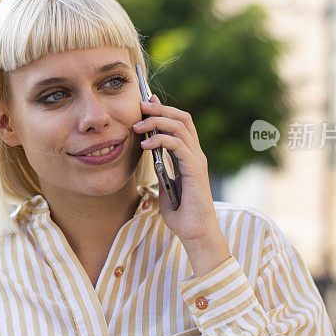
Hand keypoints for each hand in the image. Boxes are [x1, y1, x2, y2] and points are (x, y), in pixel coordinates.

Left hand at [133, 95, 230, 274]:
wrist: (195, 232)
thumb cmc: (181, 213)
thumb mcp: (166, 186)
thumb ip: (161, 170)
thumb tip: (150, 158)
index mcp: (190, 156)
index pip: (180, 124)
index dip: (164, 111)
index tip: (146, 103)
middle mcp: (196, 154)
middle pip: (182, 118)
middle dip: (160, 108)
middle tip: (140, 105)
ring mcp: (197, 160)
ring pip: (180, 126)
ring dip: (156, 121)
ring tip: (137, 126)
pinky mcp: (195, 169)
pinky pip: (178, 145)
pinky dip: (160, 140)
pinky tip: (145, 145)